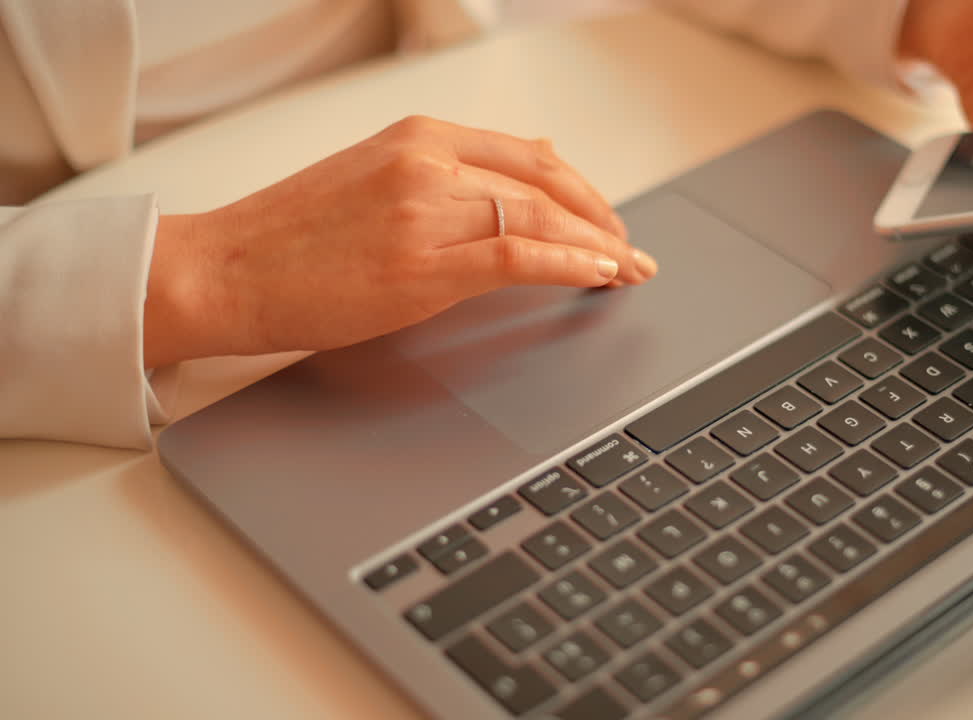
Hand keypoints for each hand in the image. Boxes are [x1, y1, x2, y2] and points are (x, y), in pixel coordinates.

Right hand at [143, 116, 655, 367]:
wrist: (223, 271)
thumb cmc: (287, 238)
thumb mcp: (371, 182)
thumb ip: (438, 180)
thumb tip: (507, 188)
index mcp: (417, 137)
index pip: (526, 153)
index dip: (580, 187)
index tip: (604, 215)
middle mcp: (428, 161)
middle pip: (544, 185)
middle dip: (599, 219)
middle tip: (629, 249)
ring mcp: (426, 209)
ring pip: (539, 218)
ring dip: (596, 246)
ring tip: (626, 268)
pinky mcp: (422, 262)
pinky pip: (518, 256)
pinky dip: (569, 265)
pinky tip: (597, 275)